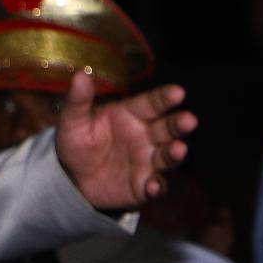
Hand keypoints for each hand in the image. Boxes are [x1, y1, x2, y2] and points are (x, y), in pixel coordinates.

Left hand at [53, 72, 195, 210]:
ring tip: (179, 149)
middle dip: (179, 125)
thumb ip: (78, 100)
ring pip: (167, 156)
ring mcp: (148, 161)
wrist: (72, 178)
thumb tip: (80, 75)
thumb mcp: (72, 121)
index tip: (178, 92)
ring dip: (174, 153)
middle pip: (167, 128)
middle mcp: (146, 136)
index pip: (152, 104)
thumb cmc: (76, 143)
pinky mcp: (145, 186)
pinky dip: (157, 187)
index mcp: (132, 115)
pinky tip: (153, 186)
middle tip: (189, 120)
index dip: (165, 98)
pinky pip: (156, 186)